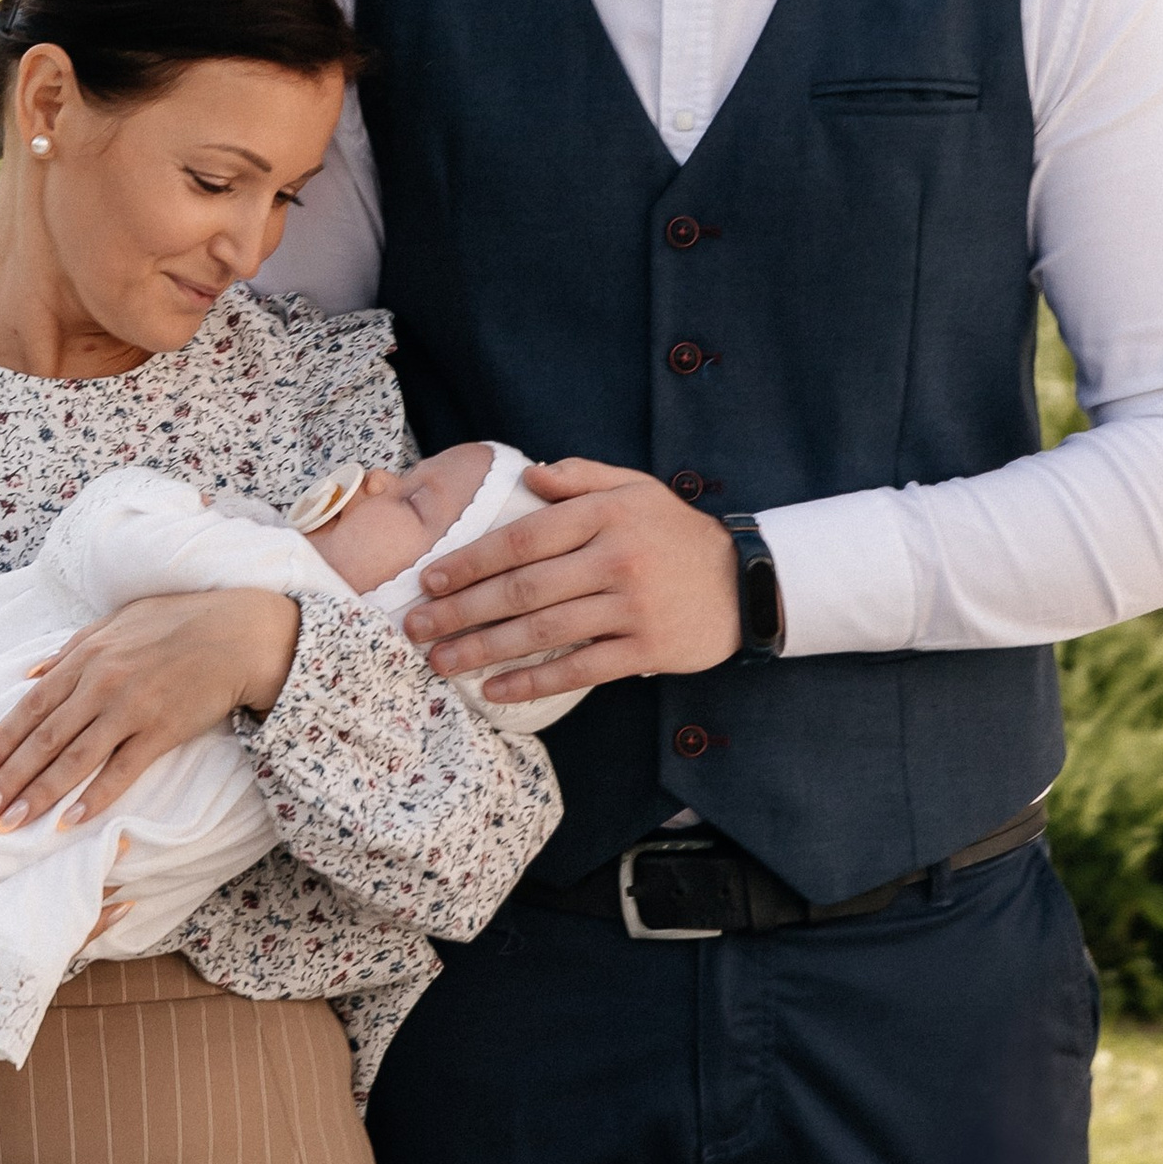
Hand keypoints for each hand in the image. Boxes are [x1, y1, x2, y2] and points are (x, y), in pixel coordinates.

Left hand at [0, 590, 302, 831]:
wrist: (235, 633)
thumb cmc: (176, 623)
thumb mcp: (116, 623)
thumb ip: (70, 649)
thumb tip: (31, 674)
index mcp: (85, 658)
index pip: (30, 708)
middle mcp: (100, 684)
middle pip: (43, 740)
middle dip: (7, 780)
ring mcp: (130, 709)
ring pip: (73, 760)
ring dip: (38, 796)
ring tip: (10, 825)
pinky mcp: (161, 731)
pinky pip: (121, 771)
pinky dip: (94, 798)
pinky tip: (70, 822)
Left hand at [403, 457, 740, 702]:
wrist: (745, 581)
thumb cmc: (674, 533)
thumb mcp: (634, 487)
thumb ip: (580, 477)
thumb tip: (529, 473)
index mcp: (604, 514)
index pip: (523, 537)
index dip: (471, 560)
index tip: (431, 579)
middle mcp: (614, 558)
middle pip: (523, 589)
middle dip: (461, 610)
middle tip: (417, 626)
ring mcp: (631, 605)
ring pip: (543, 632)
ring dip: (484, 649)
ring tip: (442, 662)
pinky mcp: (646, 647)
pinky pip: (579, 668)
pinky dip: (533, 681)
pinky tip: (496, 690)